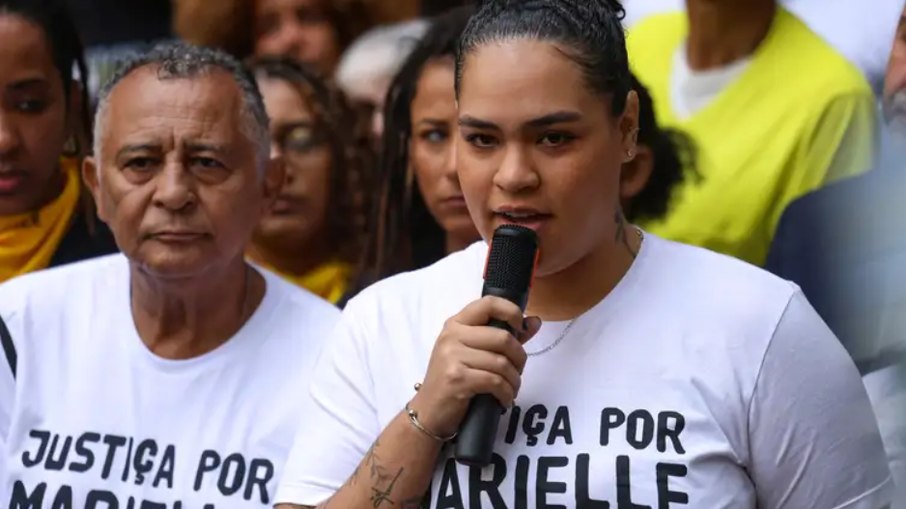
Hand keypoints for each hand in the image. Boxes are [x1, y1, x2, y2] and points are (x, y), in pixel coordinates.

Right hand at [409, 296, 542, 436]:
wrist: (429, 411)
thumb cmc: (454, 379)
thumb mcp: (474, 352)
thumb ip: (505, 335)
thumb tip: (534, 321)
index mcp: (456, 323)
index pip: (489, 303)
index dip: (512, 311)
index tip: (520, 328)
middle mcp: (452, 335)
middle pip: (503, 338)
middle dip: (519, 358)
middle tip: (517, 371)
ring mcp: (452, 356)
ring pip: (502, 363)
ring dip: (514, 380)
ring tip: (511, 388)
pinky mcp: (457, 378)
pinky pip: (495, 381)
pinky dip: (506, 393)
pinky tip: (504, 399)